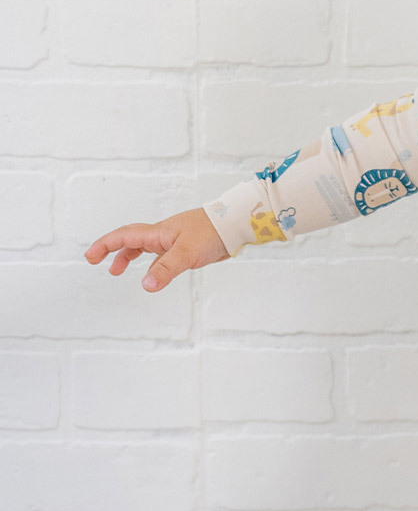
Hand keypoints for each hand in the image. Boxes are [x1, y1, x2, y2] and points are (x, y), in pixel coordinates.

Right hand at [84, 208, 229, 291]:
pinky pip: (159, 254)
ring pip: (144, 247)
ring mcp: (173, 240)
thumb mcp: (186, 253)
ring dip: (128, 256)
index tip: (90, 256)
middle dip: (110, 249)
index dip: (105, 245)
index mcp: (157, 232)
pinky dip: (150, 263)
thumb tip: (146, 285)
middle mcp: (162, 234)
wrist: (234, 225)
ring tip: (116, 270)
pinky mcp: (184, 247)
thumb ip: (165, 269)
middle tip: (95, 261)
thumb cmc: (212, 232)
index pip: (124, 236)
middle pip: (129, 239)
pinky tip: (153, 273)